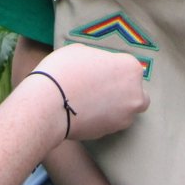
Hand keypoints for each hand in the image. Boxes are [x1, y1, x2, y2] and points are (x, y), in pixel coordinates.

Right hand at [31, 43, 148, 140]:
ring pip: (125, 111)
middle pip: (135, 92)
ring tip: (90, 102)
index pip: (128, 67)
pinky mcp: (111, 133)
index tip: (99, 71)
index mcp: (130, 68)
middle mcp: (135, 94)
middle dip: (123, 91)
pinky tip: (85, 113)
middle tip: (100, 88)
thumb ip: (98, 58)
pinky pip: (110, 124)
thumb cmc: (64, 71)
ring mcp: (125, 116)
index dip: (112, 68)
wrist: (50, 103)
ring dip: (114, 108)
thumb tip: (97, 66)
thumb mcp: (81, 51)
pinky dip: (102, 120)